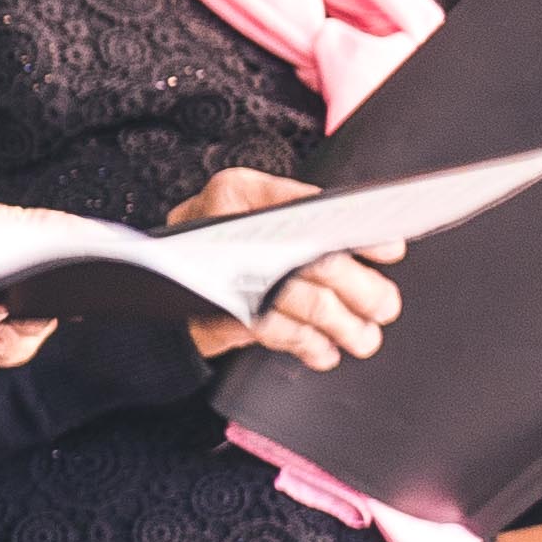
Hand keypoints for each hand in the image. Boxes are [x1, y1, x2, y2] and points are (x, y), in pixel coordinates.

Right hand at [168, 167, 398, 371]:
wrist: (150, 291)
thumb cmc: (215, 249)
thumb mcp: (251, 217)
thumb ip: (300, 220)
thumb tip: (377, 245)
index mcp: (239, 191)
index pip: (312, 207)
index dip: (358, 232)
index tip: (392, 250)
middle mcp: (225, 225)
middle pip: (314, 258)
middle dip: (360, 289)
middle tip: (385, 307)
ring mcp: (219, 271)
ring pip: (303, 299)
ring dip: (343, 325)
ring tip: (364, 337)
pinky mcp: (216, 312)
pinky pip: (278, 331)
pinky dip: (308, 345)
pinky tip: (324, 350)